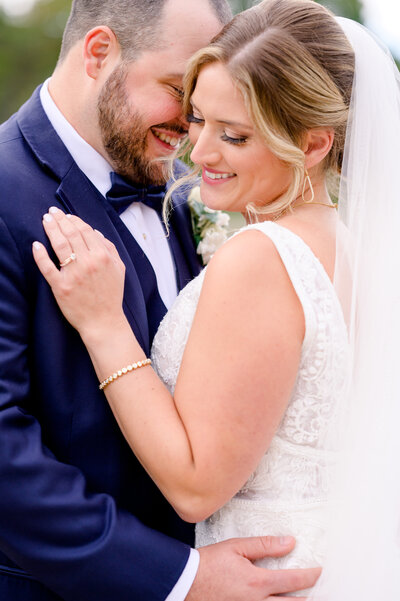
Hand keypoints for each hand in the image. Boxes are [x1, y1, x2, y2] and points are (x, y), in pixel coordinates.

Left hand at [32, 207, 126, 339]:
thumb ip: (110, 248)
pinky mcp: (61, 287)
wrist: (104, 321)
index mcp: (103, 257)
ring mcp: (73, 275)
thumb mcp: (119, 269)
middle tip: (51, 212)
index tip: (65, 215)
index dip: (74, 220)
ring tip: (46, 220)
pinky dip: (40, 255)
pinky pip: (47, 267)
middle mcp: (88, 263)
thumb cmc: (111, 295)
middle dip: (60, 219)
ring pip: (59, 245)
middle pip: (71, 234)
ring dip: (51, 229)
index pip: (85, 230)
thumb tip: (96, 232)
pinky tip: (36, 245)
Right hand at [186, 536, 319, 600]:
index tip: (320, 572)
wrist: (185, 583)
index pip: (293, 582)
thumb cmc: (210, 563)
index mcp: (258, 582)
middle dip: (310, 599)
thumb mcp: (236, 547)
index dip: (310, 577)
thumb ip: (264, 545)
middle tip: (323, 592)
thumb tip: (289, 542)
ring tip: (307, 599)